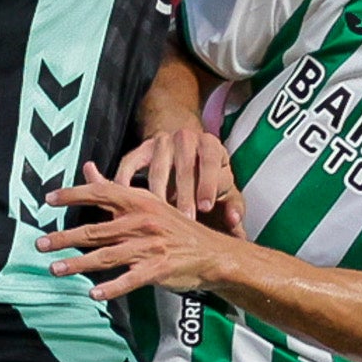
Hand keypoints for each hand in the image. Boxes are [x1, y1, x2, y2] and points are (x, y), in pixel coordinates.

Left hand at [41, 165, 244, 299]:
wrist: (213, 253)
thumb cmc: (176, 228)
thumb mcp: (148, 202)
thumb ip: (114, 188)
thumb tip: (88, 169)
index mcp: (139, 201)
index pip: (100, 193)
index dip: (73, 194)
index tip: (48, 199)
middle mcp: (141, 221)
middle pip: (95, 229)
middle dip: (64, 238)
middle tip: (40, 244)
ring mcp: (150, 246)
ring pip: (105, 256)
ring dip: (77, 264)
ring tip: (54, 269)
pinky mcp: (158, 269)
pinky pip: (129, 280)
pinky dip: (111, 288)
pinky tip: (93, 294)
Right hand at [116, 123, 245, 232]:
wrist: (182, 141)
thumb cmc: (208, 174)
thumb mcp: (225, 186)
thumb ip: (233, 206)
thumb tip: (236, 224)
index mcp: (211, 145)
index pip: (211, 161)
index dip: (208, 184)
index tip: (206, 207)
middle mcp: (187, 137)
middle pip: (185, 165)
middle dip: (184, 193)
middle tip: (184, 217)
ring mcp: (162, 141)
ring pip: (158, 167)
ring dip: (158, 193)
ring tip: (158, 216)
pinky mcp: (141, 148)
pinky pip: (130, 163)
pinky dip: (126, 180)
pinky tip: (126, 201)